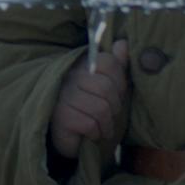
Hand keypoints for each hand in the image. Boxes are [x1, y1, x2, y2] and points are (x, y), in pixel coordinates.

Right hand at [49, 39, 130, 161]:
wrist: (74, 142)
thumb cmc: (95, 112)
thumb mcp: (111, 88)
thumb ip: (117, 66)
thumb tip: (123, 43)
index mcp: (83, 65)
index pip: (109, 61)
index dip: (120, 81)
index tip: (116, 94)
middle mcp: (70, 76)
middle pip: (107, 87)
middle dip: (115, 107)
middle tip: (107, 114)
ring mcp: (63, 95)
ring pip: (101, 108)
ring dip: (106, 123)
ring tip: (100, 126)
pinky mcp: (61, 115)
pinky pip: (90, 124)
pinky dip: (96, 133)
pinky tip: (90, 133)